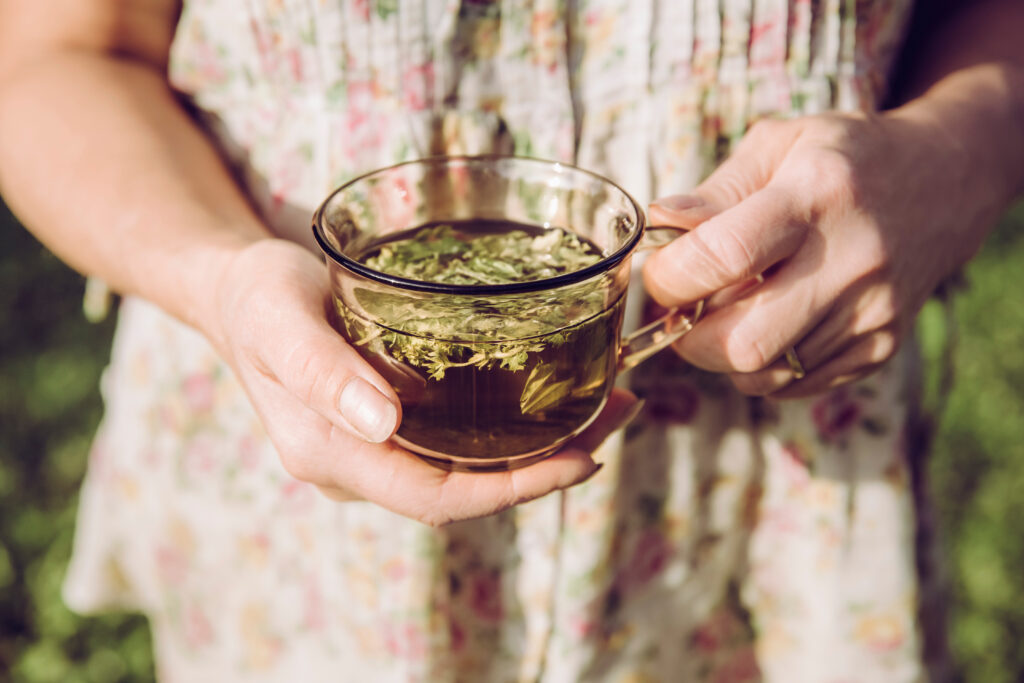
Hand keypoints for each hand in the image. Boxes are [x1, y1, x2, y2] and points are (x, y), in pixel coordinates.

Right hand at [209, 238, 632, 525]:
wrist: (236, 291)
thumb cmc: (255, 297)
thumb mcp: (277, 317)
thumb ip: (321, 370)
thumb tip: (384, 423)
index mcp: (331, 453)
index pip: (435, 497)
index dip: (511, 489)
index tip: (579, 459)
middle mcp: (358, 463)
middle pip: (466, 488)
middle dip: (546, 466)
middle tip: (616, 413)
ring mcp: (375, 447)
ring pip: (468, 467)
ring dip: (539, 445)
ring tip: (604, 401)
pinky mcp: (388, 422)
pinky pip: (458, 440)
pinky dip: (510, 424)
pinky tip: (549, 392)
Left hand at [643, 112, 994, 398]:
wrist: (945, 183)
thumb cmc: (841, 158)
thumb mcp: (777, 145)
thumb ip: (713, 192)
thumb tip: (658, 226)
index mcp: (815, 195)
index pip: (724, 255)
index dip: (672, 277)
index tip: (662, 274)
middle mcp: (851, 260)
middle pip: (744, 342)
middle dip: (691, 339)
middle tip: (685, 310)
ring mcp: (872, 311)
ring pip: (766, 374)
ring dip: (724, 355)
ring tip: (728, 314)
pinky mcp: (882, 346)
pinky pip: (796, 386)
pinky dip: (764, 367)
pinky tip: (768, 326)